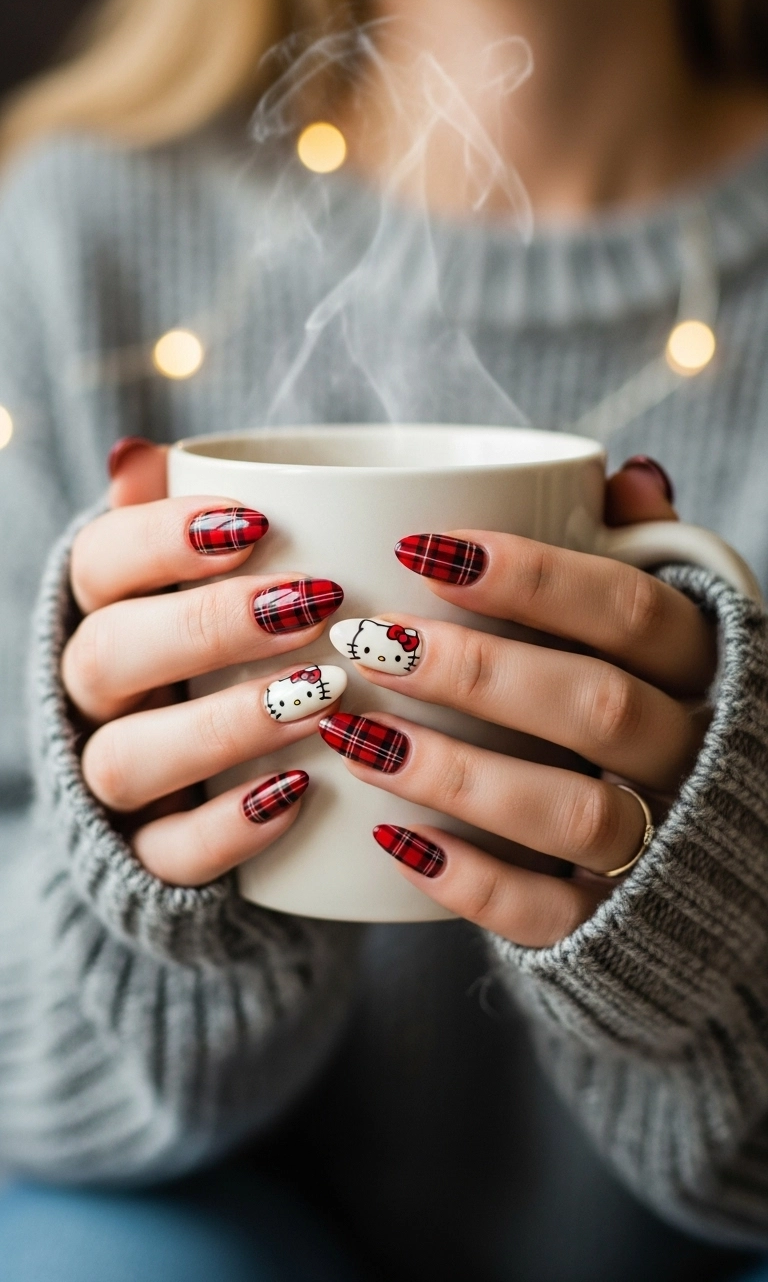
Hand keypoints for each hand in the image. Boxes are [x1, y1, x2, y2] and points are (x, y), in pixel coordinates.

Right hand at [61, 439, 345, 885]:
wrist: (190, 786)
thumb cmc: (212, 652)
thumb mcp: (196, 585)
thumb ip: (175, 521)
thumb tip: (134, 452)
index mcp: (103, 614)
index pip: (99, 564)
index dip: (164, 539)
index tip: (255, 522)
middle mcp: (93, 697)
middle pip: (109, 655)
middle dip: (208, 627)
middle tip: (309, 604)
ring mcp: (111, 780)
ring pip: (128, 758)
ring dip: (225, 726)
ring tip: (321, 697)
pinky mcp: (144, 856)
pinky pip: (168, 852)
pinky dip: (230, 828)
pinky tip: (300, 793)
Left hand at [321, 458, 717, 946]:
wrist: (709, 861)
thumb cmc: (654, 705)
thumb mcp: (661, 627)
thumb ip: (641, 553)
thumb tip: (626, 477)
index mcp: (700, 666)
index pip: (632, 610)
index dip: (535, 578)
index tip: (425, 549)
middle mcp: (690, 751)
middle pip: (599, 707)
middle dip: (477, 672)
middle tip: (371, 641)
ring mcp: (660, 844)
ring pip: (576, 813)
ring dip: (459, 774)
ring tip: (358, 741)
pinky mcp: (616, 923)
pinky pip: (552, 912)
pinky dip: (474, 883)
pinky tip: (393, 842)